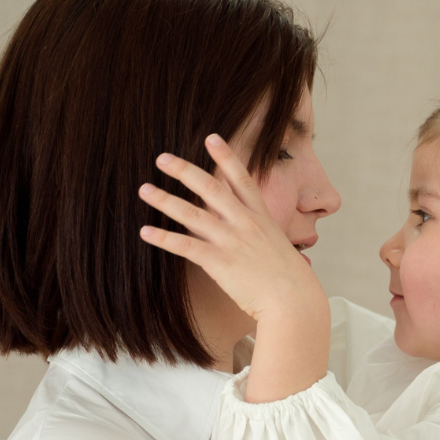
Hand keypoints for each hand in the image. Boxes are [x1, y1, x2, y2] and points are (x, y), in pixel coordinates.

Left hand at [139, 137, 324, 329]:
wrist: (295, 301)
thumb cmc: (291, 281)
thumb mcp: (280, 248)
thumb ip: (259, 236)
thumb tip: (245, 234)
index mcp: (261, 217)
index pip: (241, 179)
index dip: (226, 156)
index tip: (211, 137)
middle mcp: (245, 223)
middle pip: (211, 188)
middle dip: (185, 170)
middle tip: (163, 157)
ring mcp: (232, 241)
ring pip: (192, 214)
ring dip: (165, 200)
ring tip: (144, 189)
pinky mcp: (220, 262)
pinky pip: (186, 246)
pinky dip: (164, 239)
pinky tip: (145, 231)